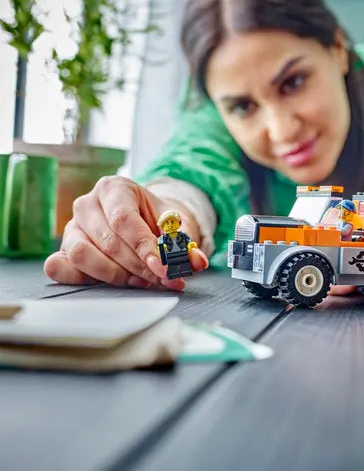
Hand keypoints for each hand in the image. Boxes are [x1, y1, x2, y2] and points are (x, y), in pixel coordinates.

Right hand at [44, 176, 208, 290]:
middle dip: (139, 267)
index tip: (163, 268)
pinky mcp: (63, 250)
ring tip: (140, 281)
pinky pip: (59, 267)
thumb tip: (196, 261)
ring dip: (114, 275)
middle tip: (162, 279)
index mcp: (114, 188)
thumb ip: (186, 243)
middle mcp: (88, 204)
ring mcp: (71, 227)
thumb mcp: (176, 224)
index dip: (144, 248)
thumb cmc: (156, 220)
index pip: (124, 220)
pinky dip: (83, 279)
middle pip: (108, 241)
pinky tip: (112, 282)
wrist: (143, 220)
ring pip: (82, 255)